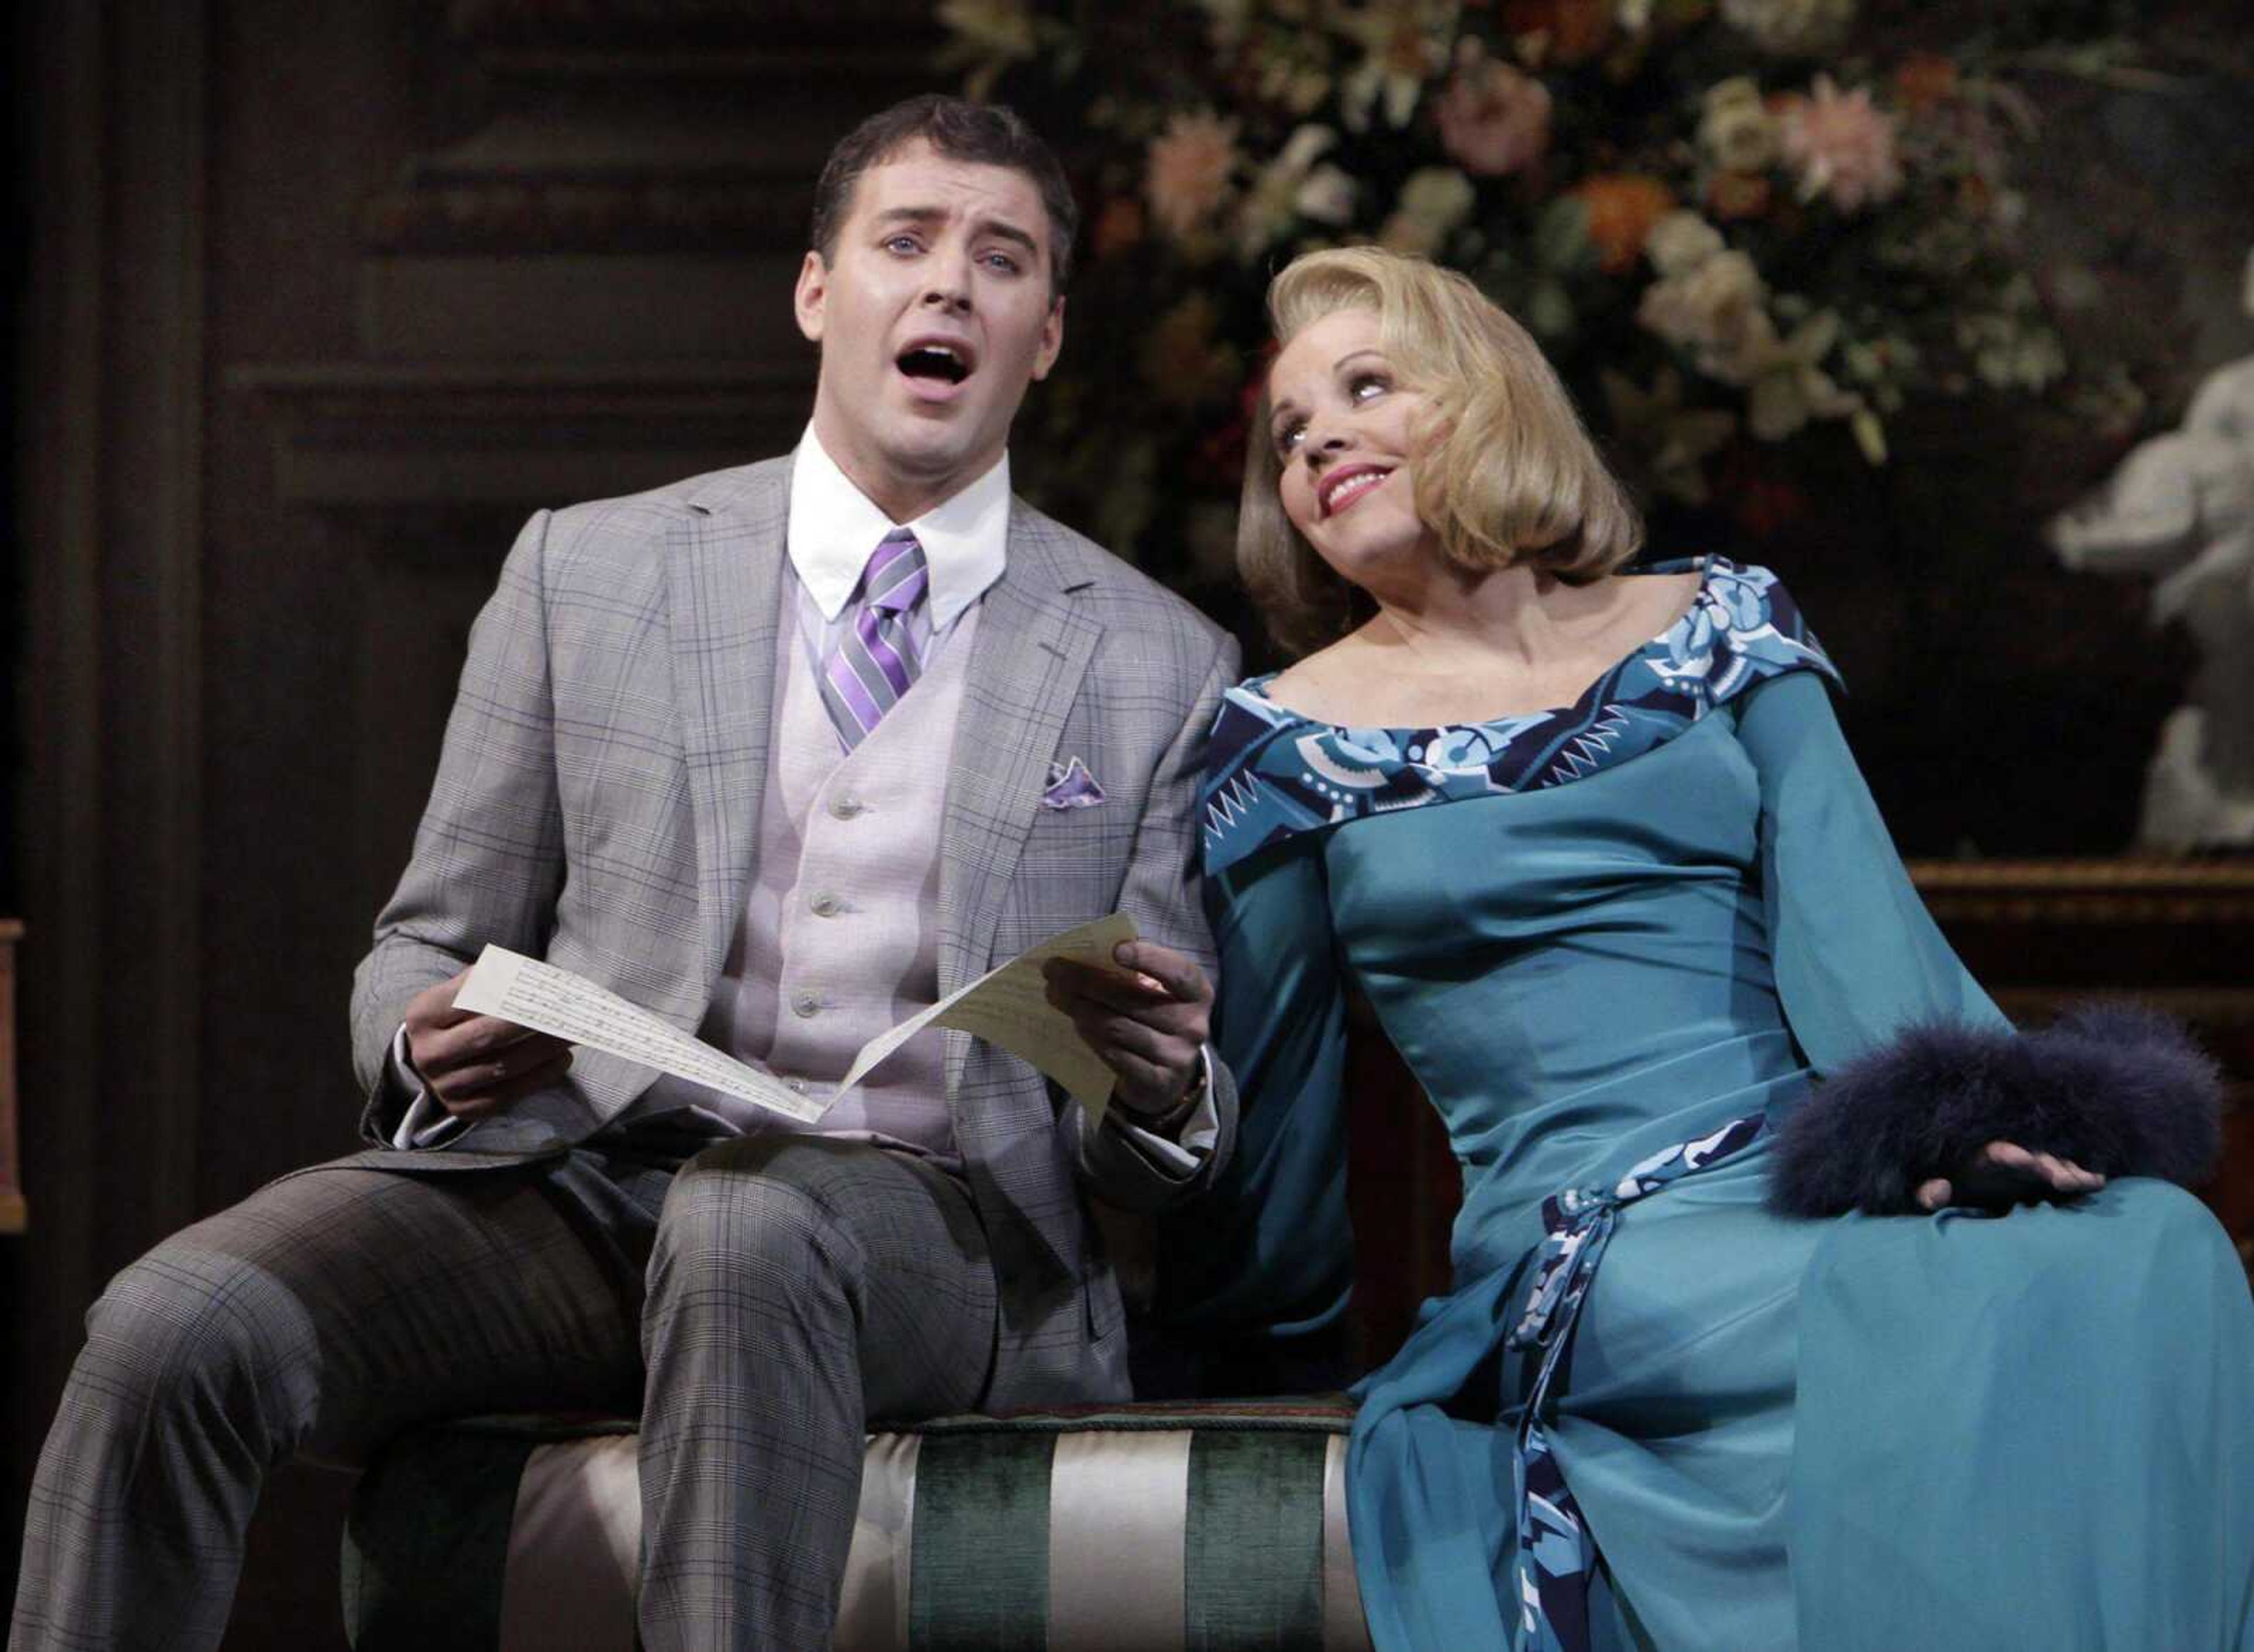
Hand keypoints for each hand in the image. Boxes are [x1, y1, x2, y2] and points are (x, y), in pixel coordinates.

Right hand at [402, 966, 573, 1120]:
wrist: (434, 1058)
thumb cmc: (460, 1015)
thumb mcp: (463, 990)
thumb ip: (495, 978)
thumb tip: (541, 974)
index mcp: (423, 1014)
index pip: (473, 998)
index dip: (514, 990)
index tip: (549, 985)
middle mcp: (428, 1053)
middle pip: (491, 1035)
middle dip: (536, 1022)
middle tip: (570, 1012)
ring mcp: (444, 1085)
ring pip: (504, 1066)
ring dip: (546, 1049)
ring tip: (574, 1033)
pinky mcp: (463, 1109)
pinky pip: (509, 1094)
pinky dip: (541, 1076)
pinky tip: (563, 1059)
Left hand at [1042, 941, 1213, 1121]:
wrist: (1168, 1075)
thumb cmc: (1157, 1017)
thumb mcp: (1158, 993)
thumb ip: (1135, 973)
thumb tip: (1088, 953)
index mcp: (1197, 994)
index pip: (1179, 973)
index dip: (1150, 959)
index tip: (1116, 950)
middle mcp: (1193, 1026)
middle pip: (1133, 1000)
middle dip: (1087, 981)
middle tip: (1054, 969)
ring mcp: (1176, 1057)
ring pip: (1117, 1027)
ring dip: (1080, 1008)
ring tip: (1056, 995)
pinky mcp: (1155, 1082)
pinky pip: (1114, 1055)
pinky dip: (1090, 1036)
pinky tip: (1075, 1023)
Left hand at [1915, 1140, 2105, 1212]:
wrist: (1951, 1188)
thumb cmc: (1937, 1190)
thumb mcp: (1923, 1196)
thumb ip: (1926, 1193)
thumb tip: (1937, 1189)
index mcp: (1978, 1158)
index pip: (1996, 1151)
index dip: (2010, 1153)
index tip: (2024, 1159)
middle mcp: (2006, 1158)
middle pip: (2033, 1156)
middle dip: (2049, 1165)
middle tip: (2065, 1180)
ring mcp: (2026, 1168)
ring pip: (2053, 1163)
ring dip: (2070, 1171)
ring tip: (2088, 1183)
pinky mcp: (2039, 1179)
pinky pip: (2063, 1174)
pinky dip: (2079, 1176)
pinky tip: (2098, 1182)